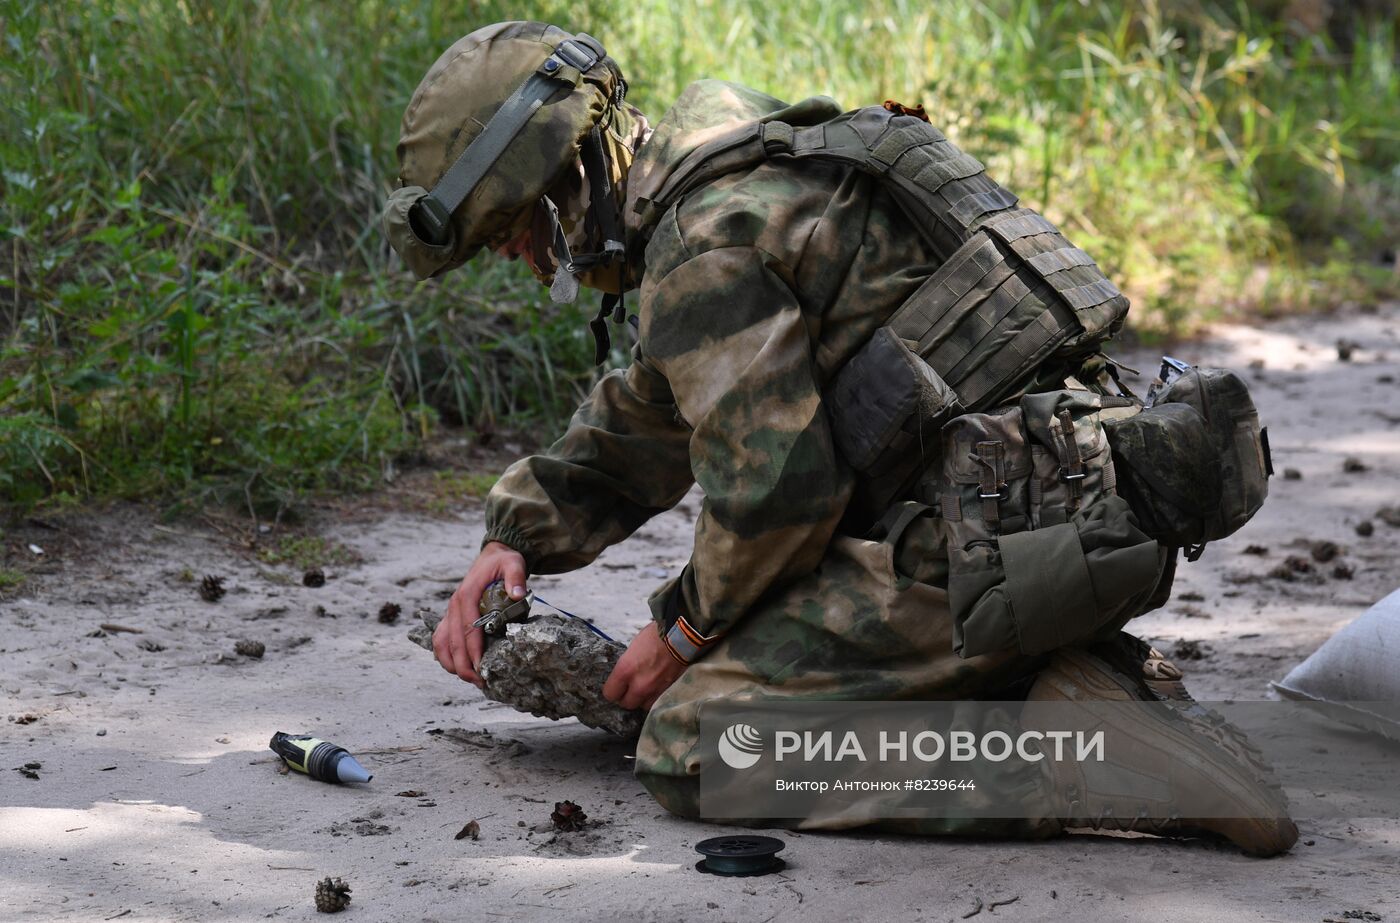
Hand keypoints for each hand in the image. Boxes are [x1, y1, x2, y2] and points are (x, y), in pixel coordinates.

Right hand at [434, 541, 527, 686]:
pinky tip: (457, 668)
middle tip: (479, 683)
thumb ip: (516, 577)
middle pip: (452, 641)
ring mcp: (451, 611)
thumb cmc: (503, 562)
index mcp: (467, 595)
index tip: (481, 668)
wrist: (492, 556)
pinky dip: (445, 656)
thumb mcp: (513, 563)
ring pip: (441, 643)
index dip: (473, 650)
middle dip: (463, 665)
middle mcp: (455, 605)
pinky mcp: (452, 616)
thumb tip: (516, 594)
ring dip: (452, 664)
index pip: (467, 628)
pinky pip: (441, 639)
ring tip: (470, 679)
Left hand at [603, 622, 686, 711]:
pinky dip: (655, 698)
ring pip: (642, 706)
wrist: (682, 635)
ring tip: (645, 689)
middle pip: (626, 703)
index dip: (612, 690)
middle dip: (627, 697)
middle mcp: (639, 684)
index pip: (610, 694)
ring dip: (642, 699)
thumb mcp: (634, 647)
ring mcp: (655, 690)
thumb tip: (626, 673)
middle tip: (630, 688)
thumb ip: (627, 664)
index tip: (616, 686)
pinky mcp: (669, 692)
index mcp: (625, 670)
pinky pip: (657, 703)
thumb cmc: (657, 635)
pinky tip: (656, 688)